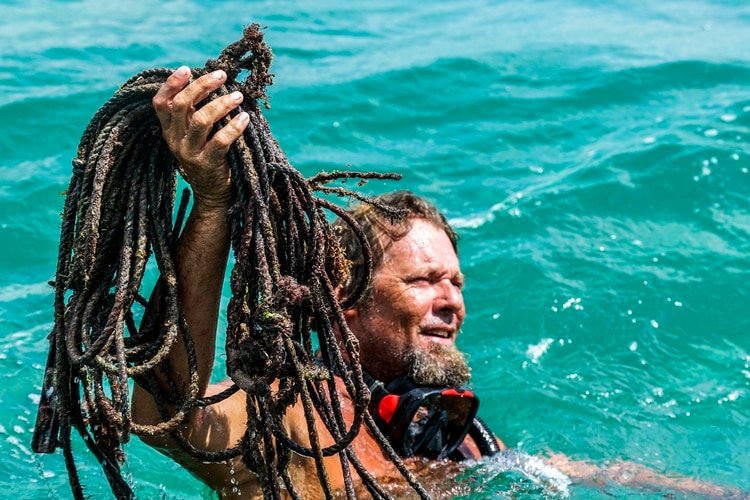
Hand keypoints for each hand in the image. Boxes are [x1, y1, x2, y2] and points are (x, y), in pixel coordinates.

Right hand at [153, 66, 248, 208]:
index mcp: (169, 131)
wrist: (213, 195)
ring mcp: (190, 153)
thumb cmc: (209, 157)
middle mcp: (175, 141)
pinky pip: (221, 141)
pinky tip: (245, 118)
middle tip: (222, 75)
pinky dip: (234, 126)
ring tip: (238, 96)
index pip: (161, 103)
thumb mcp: (195, 136)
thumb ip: (196, 114)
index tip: (187, 68)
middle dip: (202, 86)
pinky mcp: (207, 164)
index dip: (171, 84)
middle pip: (182, 105)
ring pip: (201, 120)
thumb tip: (214, 82)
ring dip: (221, 104)